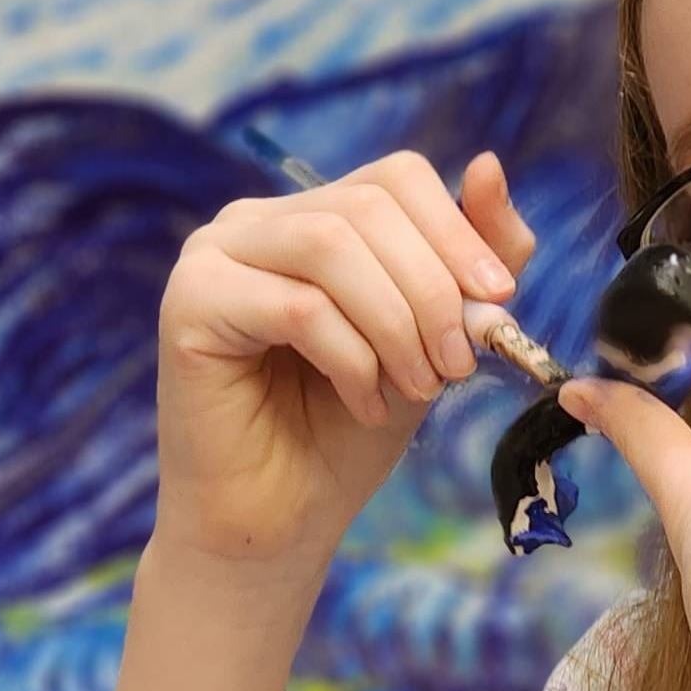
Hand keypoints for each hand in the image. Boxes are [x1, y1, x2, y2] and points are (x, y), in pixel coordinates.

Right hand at [154, 149, 534, 575]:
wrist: (278, 525)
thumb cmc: (345, 434)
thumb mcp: (429, 339)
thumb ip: (468, 261)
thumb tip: (491, 165)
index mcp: (310, 218)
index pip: (396, 178)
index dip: (457, 232)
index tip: (500, 299)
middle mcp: (255, 223)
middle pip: (367, 206)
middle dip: (433, 289)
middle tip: (458, 367)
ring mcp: (213, 257)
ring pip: (332, 246)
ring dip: (397, 324)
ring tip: (417, 386)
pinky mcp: (190, 305)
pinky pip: (297, 306)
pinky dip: (351, 358)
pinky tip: (364, 404)